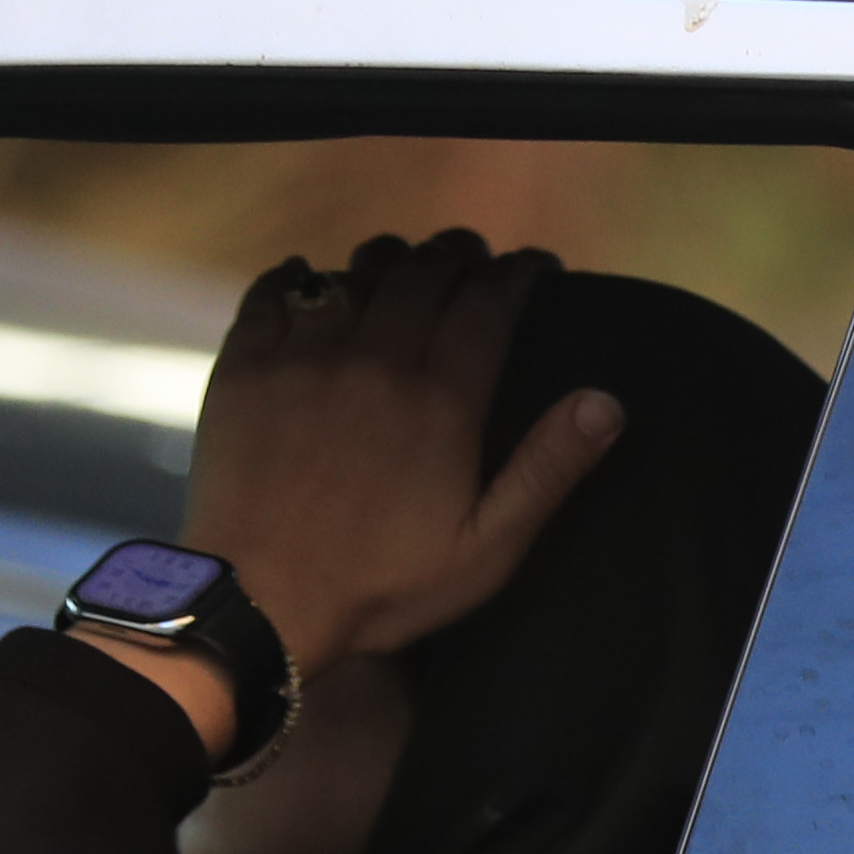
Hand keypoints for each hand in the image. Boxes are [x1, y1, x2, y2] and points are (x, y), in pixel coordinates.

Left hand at [179, 229, 624, 674]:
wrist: (260, 598)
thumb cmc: (382, 586)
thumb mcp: (486, 547)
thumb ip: (547, 469)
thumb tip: (606, 403)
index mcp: (442, 397)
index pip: (490, 300)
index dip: (518, 274)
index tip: (535, 268)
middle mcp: (376, 356)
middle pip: (425, 271)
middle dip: (458, 255)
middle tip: (472, 260)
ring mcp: (305, 353)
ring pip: (356, 272)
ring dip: (389, 261)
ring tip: (403, 268)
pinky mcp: (247, 364)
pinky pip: (275, 291)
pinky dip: (300, 275)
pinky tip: (311, 279)